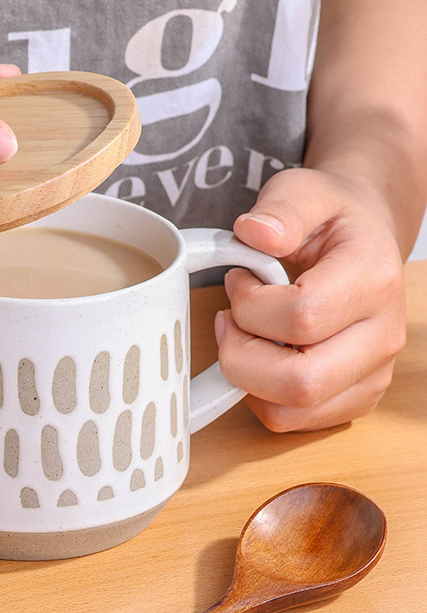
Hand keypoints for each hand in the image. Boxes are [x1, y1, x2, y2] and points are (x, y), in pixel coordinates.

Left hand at [215, 167, 405, 431]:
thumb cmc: (329, 219)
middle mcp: (383, 335)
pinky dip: (259, 395)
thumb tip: (255, 233)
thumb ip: (281, 208)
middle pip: (299, 381)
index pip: (301, 318)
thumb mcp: (305, 191)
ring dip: (246, 376)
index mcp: (373, 279)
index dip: (250, 304)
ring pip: (291, 409)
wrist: (363, 241)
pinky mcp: (354, 397)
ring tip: (244, 335)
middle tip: (230, 318)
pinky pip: (291, 420)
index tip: (238, 281)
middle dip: (240, 353)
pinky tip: (261, 356)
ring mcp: (372, 373)